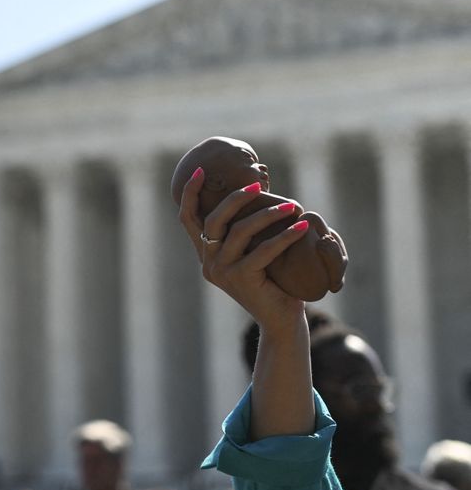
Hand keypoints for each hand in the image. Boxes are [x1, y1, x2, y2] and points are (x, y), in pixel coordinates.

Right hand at [178, 167, 306, 330]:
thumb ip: (248, 230)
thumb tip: (259, 192)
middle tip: (258, 185)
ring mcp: (222, 272)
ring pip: (239, 232)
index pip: (188, 220)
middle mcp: (208, 262)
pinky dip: (284, 236)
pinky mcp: (241, 280)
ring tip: (292, 205)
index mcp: (207, 253)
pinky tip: (301, 226)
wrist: (280, 319)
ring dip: (267, 215)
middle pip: (213, 219)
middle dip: (235, 198)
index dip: (190, 194)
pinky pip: (262, 251)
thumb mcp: (254, 250)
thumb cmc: (273, 280)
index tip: (199, 170)